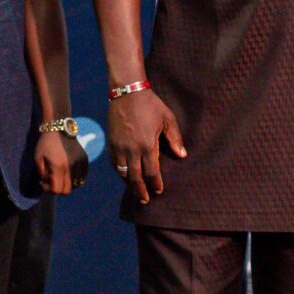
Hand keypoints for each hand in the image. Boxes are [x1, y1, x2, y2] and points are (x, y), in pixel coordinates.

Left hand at [34, 127, 78, 196]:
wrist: (60, 128)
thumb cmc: (46, 143)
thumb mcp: (38, 158)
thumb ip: (43, 174)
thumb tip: (48, 182)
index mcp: (59, 166)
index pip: (57, 190)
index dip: (48, 190)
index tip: (43, 182)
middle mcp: (72, 167)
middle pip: (68, 191)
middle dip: (58, 189)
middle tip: (51, 181)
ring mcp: (80, 163)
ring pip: (77, 185)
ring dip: (67, 184)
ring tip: (60, 176)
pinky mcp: (85, 160)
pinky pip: (82, 176)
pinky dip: (75, 178)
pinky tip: (67, 171)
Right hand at [108, 88, 187, 204]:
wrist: (126, 92)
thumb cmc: (150, 104)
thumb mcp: (167, 119)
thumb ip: (174, 138)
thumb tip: (182, 156)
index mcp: (147, 145)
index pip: (151, 172)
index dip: (155, 184)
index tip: (159, 191)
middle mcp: (131, 150)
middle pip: (135, 177)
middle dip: (141, 191)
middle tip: (145, 201)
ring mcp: (119, 147)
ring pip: (122, 173)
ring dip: (129, 184)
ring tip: (135, 192)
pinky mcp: (111, 143)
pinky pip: (114, 164)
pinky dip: (119, 173)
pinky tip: (124, 177)